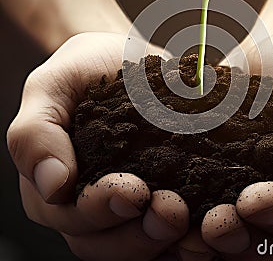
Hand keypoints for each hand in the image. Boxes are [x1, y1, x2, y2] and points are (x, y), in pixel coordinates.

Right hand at [7, 32, 189, 260]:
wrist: (122, 57)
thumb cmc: (82, 71)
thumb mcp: (50, 88)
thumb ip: (35, 132)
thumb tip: (52, 186)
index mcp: (59, 188)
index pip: (74, 218)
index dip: (101, 212)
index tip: (134, 191)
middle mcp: (92, 203)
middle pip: (110, 243)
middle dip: (141, 234)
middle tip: (172, 210)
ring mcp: (130, 202)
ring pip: (144, 244)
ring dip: (171, 240)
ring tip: (198, 224)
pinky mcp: (165, 190)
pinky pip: (175, 227)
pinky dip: (193, 234)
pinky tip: (211, 222)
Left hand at [201, 29, 272, 258]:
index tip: (255, 202)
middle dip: (246, 241)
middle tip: (213, 226)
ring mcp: (264, 199)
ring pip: (243, 240)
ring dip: (212, 242)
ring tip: (184, 224)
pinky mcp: (227, 185)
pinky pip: (212, 213)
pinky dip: (190, 221)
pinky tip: (171, 213)